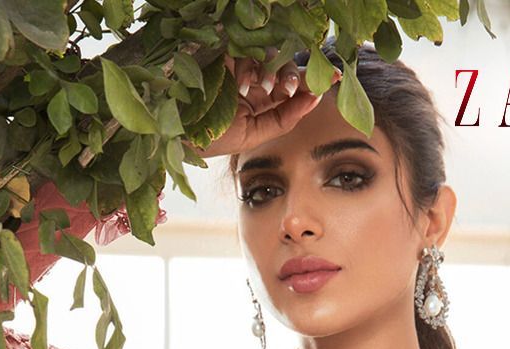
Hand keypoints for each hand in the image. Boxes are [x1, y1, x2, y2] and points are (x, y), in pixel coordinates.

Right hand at [196, 48, 341, 158]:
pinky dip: (251, 66)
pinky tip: (244, 85)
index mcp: (260, 104)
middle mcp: (252, 82)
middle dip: (301, 75)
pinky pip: (248, 50)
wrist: (176, 129)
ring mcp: (239, 66)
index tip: (333, 79)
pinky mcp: (225, 53)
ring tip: (273, 88)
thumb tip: (314, 99)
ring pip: (271, 57)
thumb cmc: (212, 137)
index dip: (311, 84)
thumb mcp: (253, 135)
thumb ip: (283, 119)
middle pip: (285, 69)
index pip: (291, 91)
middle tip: (310, 83)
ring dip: (278, 71)